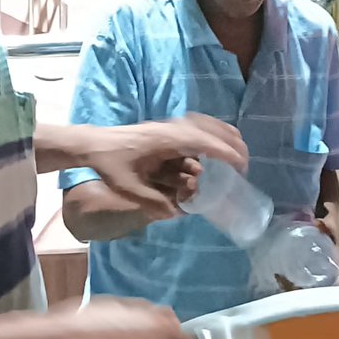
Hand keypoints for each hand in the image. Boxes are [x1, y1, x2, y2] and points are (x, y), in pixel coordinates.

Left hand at [86, 114, 248, 219]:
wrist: (95, 144)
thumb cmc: (111, 165)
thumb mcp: (130, 190)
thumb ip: (154, 203)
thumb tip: (178, 214)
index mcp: (169, 140)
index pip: (208, 143)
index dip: (228, 154)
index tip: (242, 169)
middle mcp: (174, 128)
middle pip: (214, 129)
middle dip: (233, 145)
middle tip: (244, 165)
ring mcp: (171, 124)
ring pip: (207, 124)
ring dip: (224, 137)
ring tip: (236, 154)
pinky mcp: (167, 126)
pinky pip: (198, 125)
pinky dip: (212, 132)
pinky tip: (214, 146)